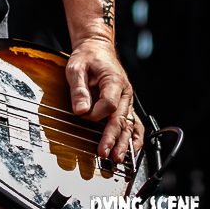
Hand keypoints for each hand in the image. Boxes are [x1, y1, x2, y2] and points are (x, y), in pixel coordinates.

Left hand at [66, 38, 143, 161]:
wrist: (97, 49)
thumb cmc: (86, 58)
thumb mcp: (75, 68)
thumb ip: (78, 89)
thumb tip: (80, 111)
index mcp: (114, 81)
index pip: (109, 104)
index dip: (96, 113)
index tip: (82, 115)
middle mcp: (124, 93)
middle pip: (121, 119)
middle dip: (113, 138)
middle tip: (106, 154)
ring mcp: (126, 101)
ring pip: (129, 125)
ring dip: (125, 143)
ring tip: (119, 159)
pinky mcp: (125, 106)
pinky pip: (133, 124)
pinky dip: (134, 138)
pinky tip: (130, 151)